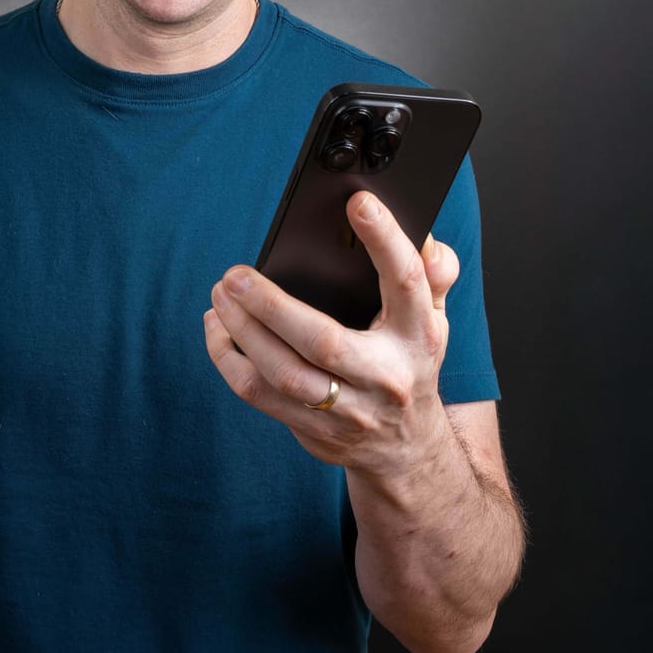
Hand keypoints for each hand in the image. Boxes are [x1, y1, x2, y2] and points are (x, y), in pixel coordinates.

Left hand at [203, 190, 460, 476]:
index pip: (406, 282)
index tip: (358, 202)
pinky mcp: (314, 430)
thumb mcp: (435, 317)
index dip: (385, 241)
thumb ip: (433, 272)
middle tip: (236, 274)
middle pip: (324, 342)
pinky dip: (229, 360)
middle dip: (273, 306)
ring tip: (220, 294)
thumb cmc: (411, 362)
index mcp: (418, 336)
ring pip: (284, 375)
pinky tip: (217, 327)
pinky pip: (260, 396)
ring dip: (242, 332)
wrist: (407, 449)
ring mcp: (349, 410)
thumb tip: (423, 235)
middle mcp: (385, 376)